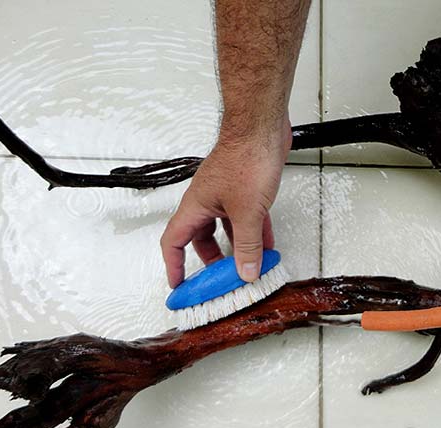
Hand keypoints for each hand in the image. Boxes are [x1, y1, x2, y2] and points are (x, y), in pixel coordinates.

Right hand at [161, 116, 291, 286]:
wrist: (263, 130)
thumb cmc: (246, 157)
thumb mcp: (247, 213)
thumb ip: (247, 245)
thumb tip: (245, 272)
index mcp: (196, 206)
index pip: (173, 242)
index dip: (173, 266)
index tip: (178, 284)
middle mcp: (207, 201)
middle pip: (201, 238)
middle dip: (211, 261)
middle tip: (220, 279)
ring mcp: (226, 195)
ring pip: (225, 229)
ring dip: (236, 248)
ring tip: (248, 266)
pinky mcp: (245, 190)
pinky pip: (245, 219)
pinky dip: (254, 234)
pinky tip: (267, 245)